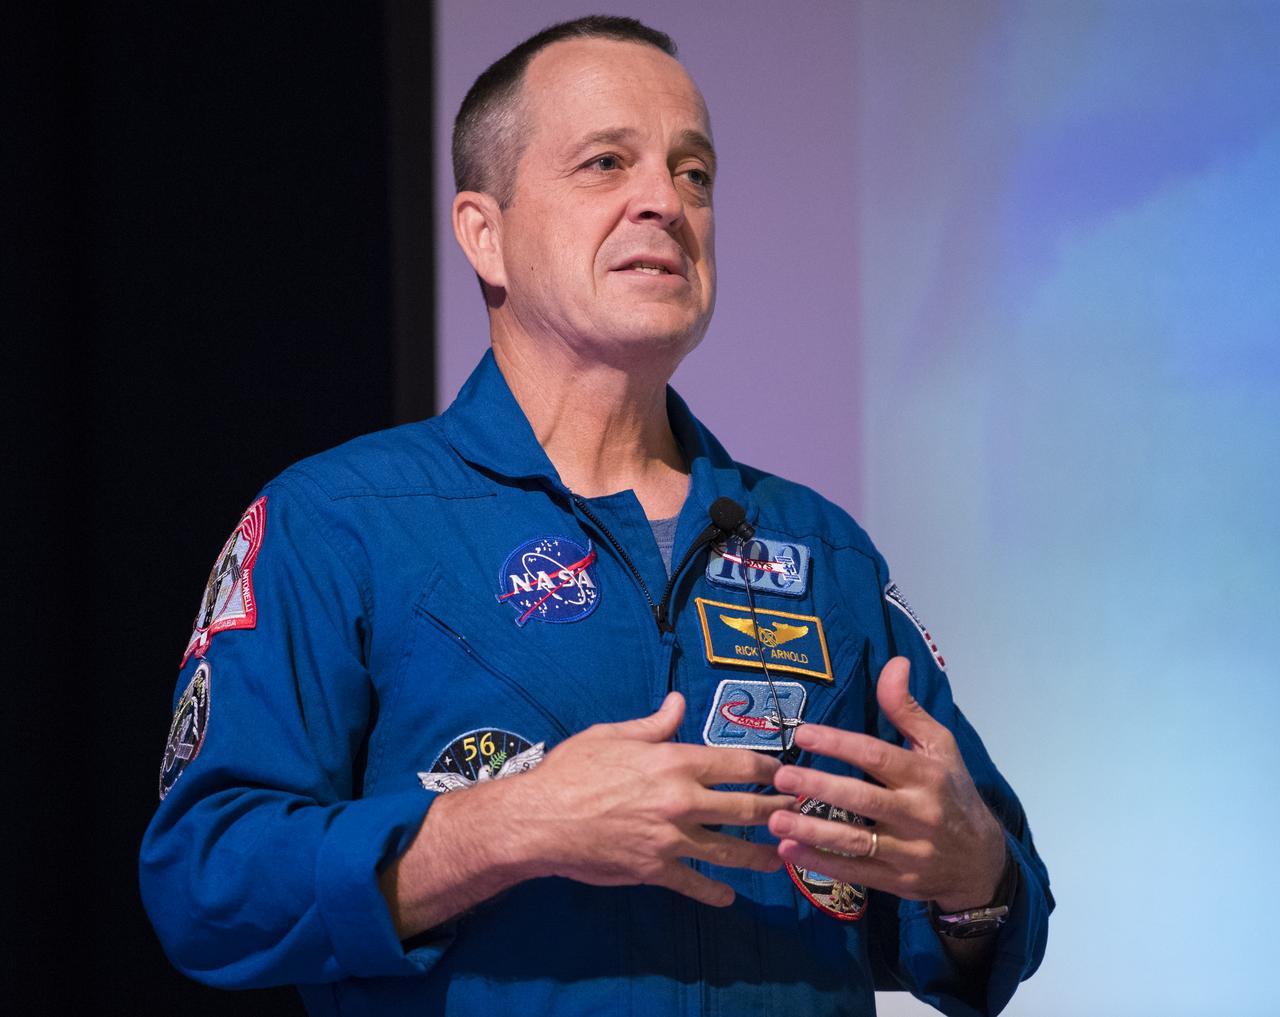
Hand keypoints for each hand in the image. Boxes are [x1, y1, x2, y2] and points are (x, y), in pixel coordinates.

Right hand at [519, 691, 788, 906]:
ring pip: (731, 851)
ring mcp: (672, 839)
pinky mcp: (655, 870)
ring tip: (783, 857)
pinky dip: (715, 893)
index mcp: (675, 762)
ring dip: (762, 856)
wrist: (539, 819)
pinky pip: (696, 884)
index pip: (739, 765)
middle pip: (747, 808)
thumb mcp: (613, 735)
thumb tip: (678, 702)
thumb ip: (654, 724)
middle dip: (780, 811)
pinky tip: (729, 897)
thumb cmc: (573, 770)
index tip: (786, 772)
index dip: (769, 768)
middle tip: (802, 814)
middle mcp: (682, 800)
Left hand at [768, 657, 1005, 912]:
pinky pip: (856, 872)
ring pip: (855, 840)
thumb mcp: (939, 747)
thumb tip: (894, 663)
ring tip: (775, 819)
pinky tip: (788, 851)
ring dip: (812, 830)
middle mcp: (918, 813)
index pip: (878, 756)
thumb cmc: (952, 792)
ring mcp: (909, 851)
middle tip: (782, 776)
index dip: (840, 744)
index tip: (804, 733)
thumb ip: (908, 709)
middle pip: (862, 798)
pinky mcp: (899, 880)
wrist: (982, 862)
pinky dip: (821, 863)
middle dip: (819, 786)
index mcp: (926, 775)